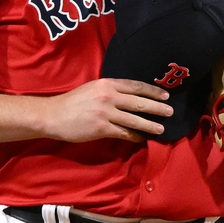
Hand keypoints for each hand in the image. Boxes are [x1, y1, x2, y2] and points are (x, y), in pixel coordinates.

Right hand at [41, 79, 172, 142]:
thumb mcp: (93, 88)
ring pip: (134, 119)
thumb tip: (130, 96)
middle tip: (170, 111)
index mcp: (107, 84)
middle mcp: (108, 96)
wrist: (53, 115)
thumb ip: (110, 90)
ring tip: (161, 128)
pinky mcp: (101, 128)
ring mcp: (105, 113)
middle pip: (138, 102)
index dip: (152, 91)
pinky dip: (134, 136)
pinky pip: (123, 132)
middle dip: (157, 107)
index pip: (135, 86)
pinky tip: (141, 138)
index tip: (164, 95)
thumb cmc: (72, 102)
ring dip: (150, 124)